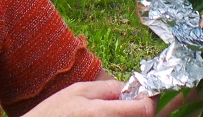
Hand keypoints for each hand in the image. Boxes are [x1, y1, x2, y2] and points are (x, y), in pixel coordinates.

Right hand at [25, 79, 154, 116]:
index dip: (150, 99)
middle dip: (140, 109)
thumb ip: (107, 88)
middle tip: (130, 101)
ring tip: (113, 110)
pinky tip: (107, 116)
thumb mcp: (78, 91)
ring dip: (130, 116)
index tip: (147, 93)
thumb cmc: (53, 114)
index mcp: (103, 115)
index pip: (145, 110)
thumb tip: (130, 88)